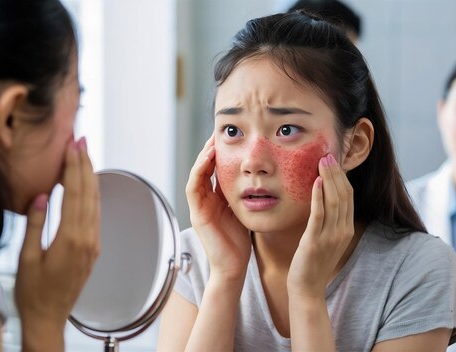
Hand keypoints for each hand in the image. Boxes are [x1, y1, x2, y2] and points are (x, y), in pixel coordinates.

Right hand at [14, 138, 99, 348]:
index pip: (74, 193)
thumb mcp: (27, 258)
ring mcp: (94, 244)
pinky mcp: (94, 248)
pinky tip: (87, 184)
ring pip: (96, 202)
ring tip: (85, 154)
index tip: (72, 145)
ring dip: (91, 176)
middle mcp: (88, 239)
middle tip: (82, 139)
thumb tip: (40, 196)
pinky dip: (92, 194)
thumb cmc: (34, 293)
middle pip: (89, 192)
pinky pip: (96, 214)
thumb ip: (35, 224)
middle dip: (86, 163)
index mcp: (70, 239)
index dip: (73, 167)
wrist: (50, 318)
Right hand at [186, 135, 249, 281]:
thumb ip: (247, 193)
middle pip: (204, 167)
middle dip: (211, 148)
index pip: (216, 168)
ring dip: (203, 156)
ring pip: (196, 173)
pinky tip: (209, 157)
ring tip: (213, 140)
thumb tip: (262, 174)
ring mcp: (198, 207)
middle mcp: (205, 200)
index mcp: (216, 198)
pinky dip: (199, 170)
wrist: (233, 267)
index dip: (221, 152)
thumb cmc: (241, 241)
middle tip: (220, 131)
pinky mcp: (196, 214)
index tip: (232, 135)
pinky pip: (193, 187)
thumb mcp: (245, 210)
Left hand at [287, 154, 354, 298]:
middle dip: (336, 173)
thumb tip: (324, 197)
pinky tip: (316, 182)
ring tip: (322, 162)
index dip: (342, 177)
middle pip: (344, 195)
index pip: (349, 197)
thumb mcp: (327, 239)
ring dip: (328, 179)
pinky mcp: (314, 241)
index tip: (333, 161)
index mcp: (347, 229)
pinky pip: (319, 215)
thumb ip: (329, 220)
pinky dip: (318, 196)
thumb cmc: (313, 262)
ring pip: (334, 201)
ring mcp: (330, 237)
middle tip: (328, 155)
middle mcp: (342, 231)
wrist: (307, 288)